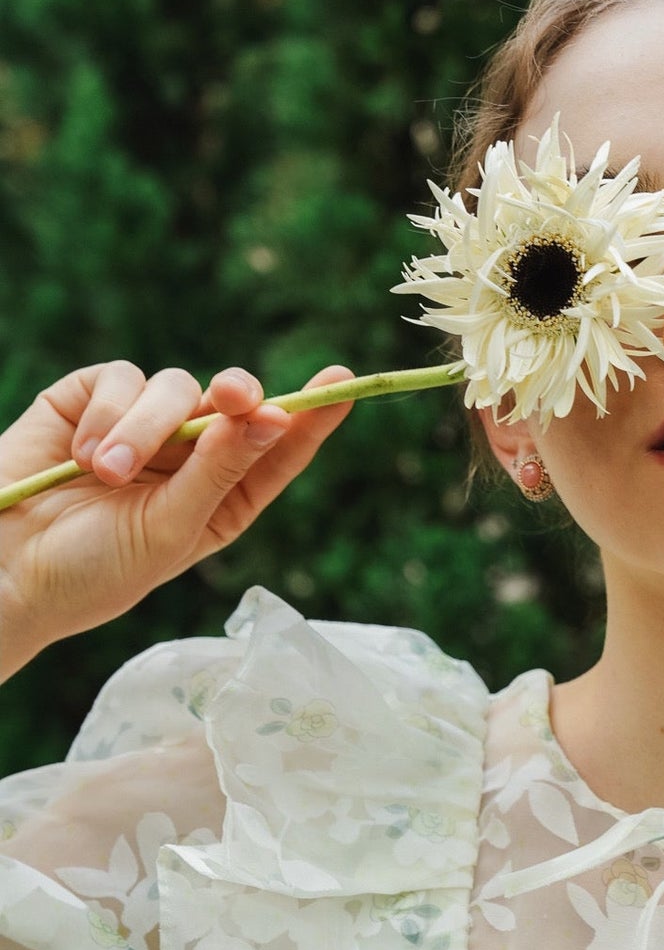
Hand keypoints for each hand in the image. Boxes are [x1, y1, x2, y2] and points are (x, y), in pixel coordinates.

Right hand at [0, 360, 354, 673]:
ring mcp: (141, 426)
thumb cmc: (93, 570)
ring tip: (105, 475)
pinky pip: (119, 380)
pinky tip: (79, 456)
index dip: (312, 414)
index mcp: (223, 498)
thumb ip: (219, 472)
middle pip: (233, 404)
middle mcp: (189, 458)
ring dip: (143, 429)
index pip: (278, 448)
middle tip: (230, 397)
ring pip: (174, 388)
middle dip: (236, 396)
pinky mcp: (91, 401)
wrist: (6, 568)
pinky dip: (105, 416)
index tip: (343, 380)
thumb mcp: (169, 529)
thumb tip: (271, 418)